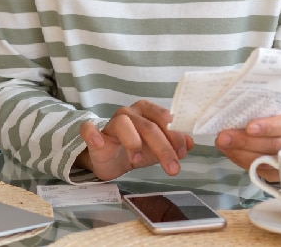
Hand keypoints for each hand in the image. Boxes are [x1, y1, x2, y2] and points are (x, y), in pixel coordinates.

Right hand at [76, 101, 193, 180]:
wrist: (109, 160)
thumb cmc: (135, 149)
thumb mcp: (157, 149)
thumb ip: (174, 144)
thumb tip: (190, 142)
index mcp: (147, 112)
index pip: (164, 118)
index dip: (175, 135)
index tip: (183, 153)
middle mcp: (129, 113)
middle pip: (148, 126)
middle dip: (163, 148)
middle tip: (173, 168)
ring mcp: (110, 122)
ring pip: (123, 124)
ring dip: (133, 143)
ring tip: (138, 162)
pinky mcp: (93, 134)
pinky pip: (89, 129)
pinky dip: (93, 134)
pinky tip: (100, 143)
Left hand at [215, 105, 280, 180]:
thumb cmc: (277, 114)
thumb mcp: (275, 105)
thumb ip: (260, 108)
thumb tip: (232, 113)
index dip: (269, 126)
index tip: (249, 127)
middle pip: (275, 145)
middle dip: (246, 141)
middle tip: (224, 137)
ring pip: (267, 160)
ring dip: (241, 153)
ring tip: (224, 144)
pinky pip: (262, 171)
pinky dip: (243, 161)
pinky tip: (232, 152)